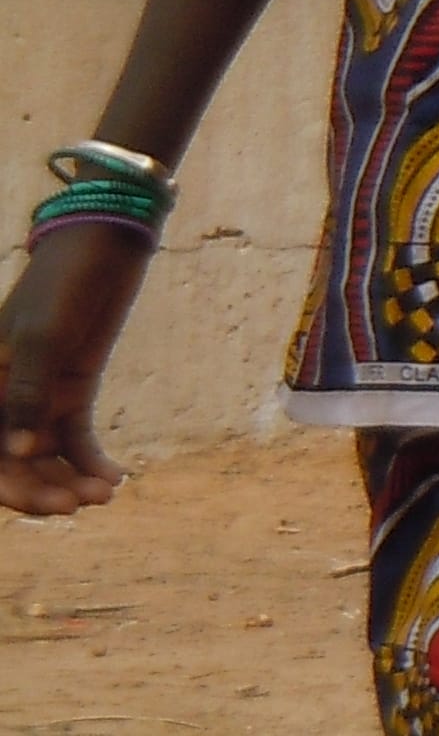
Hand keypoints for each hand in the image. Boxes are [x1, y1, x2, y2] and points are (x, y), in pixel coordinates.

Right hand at [0, 225, 151, 514]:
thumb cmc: (64, 283)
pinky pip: (75, 438)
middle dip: (43, 489)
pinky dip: (91, 460)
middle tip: (82, 503)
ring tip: (104, 493)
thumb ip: (28, 392)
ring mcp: (39, 397)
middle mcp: (4, 399)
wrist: (105, 246)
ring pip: (45, 456)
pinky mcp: (72, 391)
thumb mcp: (44, 336)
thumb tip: (21, 451)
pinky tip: (115, 478)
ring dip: (70, 479)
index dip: (9, 487)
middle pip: (14, 462)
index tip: (46, 504)